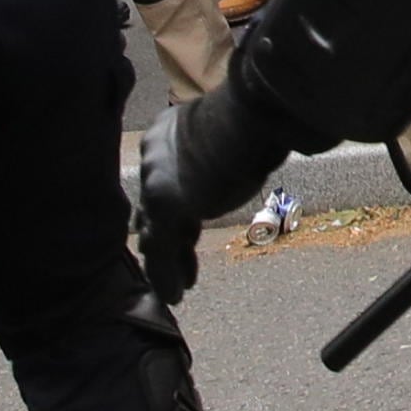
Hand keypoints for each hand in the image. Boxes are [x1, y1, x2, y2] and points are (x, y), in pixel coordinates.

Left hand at [132, 78, 285, 300]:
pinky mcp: (165, 206)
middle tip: (171, 261)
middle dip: (161, 238)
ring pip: (152, 233)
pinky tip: (176, 294)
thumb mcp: (236, 135)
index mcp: (168, 133)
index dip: (172, 209)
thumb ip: (229, 151)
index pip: (163, 180)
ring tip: (176, 288)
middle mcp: (154, 156)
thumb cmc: (259, 117)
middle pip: (151, 208)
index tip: (184, 230)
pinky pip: (161, 249)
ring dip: (164, 264)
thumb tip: (255, 155)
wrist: (254, 115)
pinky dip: (167, 275)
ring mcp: (157, 181)